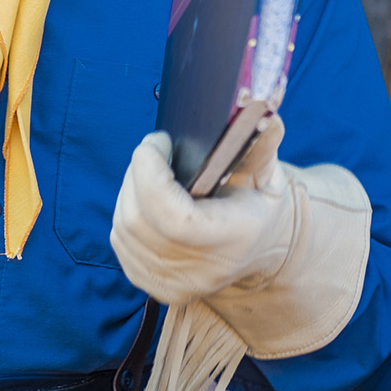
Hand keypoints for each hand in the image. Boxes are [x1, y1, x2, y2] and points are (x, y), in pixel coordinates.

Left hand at [109, 121, 296, 303]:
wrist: (261, 253)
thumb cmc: (261, 205)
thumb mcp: (271, 172)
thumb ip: (263, 139)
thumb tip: (261, 102)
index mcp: (235, 239)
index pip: (175, 219)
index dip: (151, 176)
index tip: (158, 142)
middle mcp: (202, 270)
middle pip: (140, 221)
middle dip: (137, 174)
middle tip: (153, 151)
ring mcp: (176, 284)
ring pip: (124, 230)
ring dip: (128, 191)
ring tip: (150, 172)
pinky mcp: (156, 288)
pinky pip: (120, 242)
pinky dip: (126, 213)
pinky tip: (145, 200)